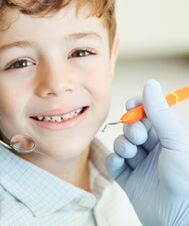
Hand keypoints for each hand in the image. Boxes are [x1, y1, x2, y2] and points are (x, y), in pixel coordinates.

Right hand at [106, 80, 188, 225]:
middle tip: (137, 135)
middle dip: (131, 128)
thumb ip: (160, 112)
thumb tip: (150, 83)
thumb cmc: (186, 179)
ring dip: (122, 146)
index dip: (139, 107)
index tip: (131, 105)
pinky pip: (114, 164)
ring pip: (122, 144)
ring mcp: (141, 164)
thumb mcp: (177, 141)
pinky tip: (121, 167)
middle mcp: (155, 149)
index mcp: (170, 137)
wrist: (179, 220)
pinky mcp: (129, 179)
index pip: (151, 114)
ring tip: (130, 154)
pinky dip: (114, 163)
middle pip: (134, 128)